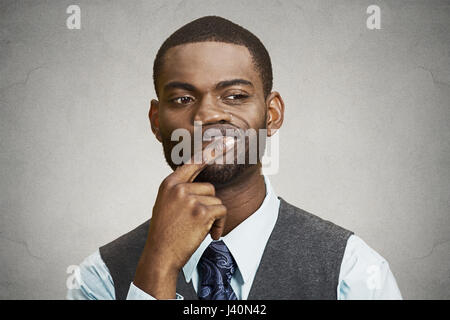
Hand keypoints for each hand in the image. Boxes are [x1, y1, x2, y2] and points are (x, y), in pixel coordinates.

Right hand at [133, 137, 234, 298]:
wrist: (160, 255)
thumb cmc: (165, 232)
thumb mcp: (166, 204)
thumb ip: (181, 190)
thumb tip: (204, 184)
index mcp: (170, 183)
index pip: (194, 162)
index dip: (212, 150)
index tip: (228, 140)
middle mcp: (179, 187)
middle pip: (209, 187)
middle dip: (208, 205)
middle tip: (196, 221)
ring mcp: (189, 198)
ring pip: (217, 200)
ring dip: (214, 217)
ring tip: (199, 229)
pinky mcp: (201, 211)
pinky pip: (222, 211)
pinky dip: (220, 225)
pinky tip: (209, 234)